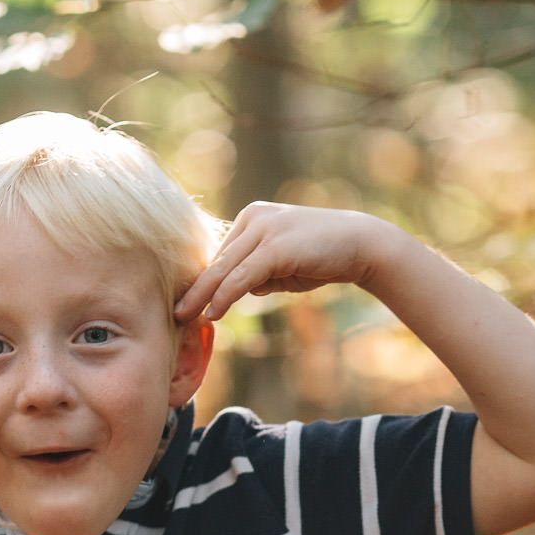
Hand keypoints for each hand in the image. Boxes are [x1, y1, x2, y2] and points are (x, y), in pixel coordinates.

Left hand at [175, 201, 388, 322]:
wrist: (361, 245)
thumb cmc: (322, 256)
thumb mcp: (281, 265)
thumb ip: (256, 273)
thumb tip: (233, 293)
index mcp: (251, 218)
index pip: (221, 254)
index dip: (204, 282)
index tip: (187, 303)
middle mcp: (253, 217)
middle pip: (216, 260)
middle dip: (194, 289)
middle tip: (174, 312)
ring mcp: (263, 229)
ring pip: (224, 269)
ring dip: (202, 296)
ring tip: (184, 317)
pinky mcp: (274, 246)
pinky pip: (240, 277)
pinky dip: (224, 296)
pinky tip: (213, 313)